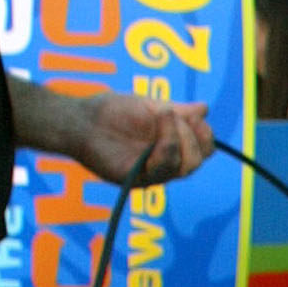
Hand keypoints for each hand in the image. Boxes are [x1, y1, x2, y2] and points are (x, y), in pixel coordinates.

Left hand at [12, 82, 213, 186]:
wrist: (82, 120)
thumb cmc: (111, 112)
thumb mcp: (150, 106)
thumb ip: (178, 112)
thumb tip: (205, 108)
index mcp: (171, 146)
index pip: (204, 150)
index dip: (205, 134)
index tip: (195, 116)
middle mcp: (165, 163)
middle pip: (197, 160)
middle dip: (193, 135)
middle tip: (174, 116)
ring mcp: (152, 173)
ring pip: (184, 167)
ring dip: (179, 138)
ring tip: (162, 116)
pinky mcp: (137, 179)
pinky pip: (162, 170)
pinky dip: (166, 147)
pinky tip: (155, 130)